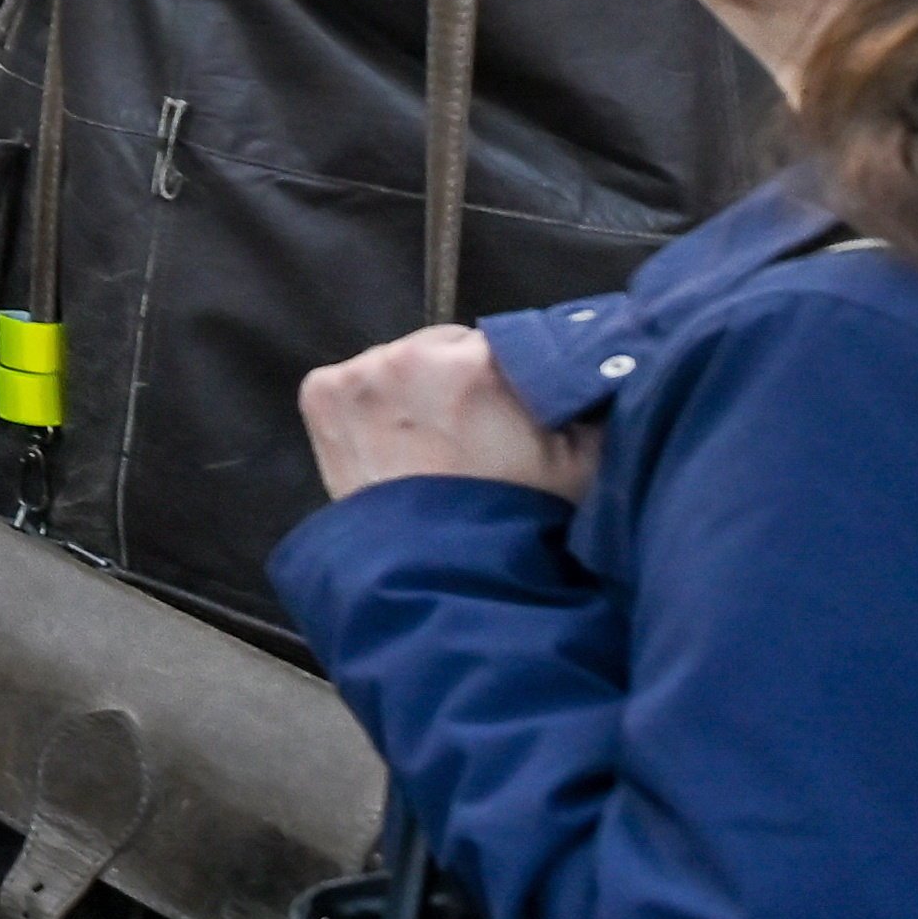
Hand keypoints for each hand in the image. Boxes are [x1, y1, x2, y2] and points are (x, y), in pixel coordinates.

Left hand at [304, 323, 591, 504]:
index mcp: (480, 361)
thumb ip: (587, 395)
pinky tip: (390, 448)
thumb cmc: (519, 519)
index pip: (502, 340)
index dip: (509, 377)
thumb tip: (595, 361)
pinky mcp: (323, 394)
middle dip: (457, 379)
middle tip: (470, 434)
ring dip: (412, 391)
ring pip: (398, 363)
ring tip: (430, 448)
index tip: (512, 410)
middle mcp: (412, 355)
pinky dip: (367, 405)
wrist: (440, 578)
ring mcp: (360, 373)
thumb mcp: (584, 458)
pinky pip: (352, 381)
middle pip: (444, 348)